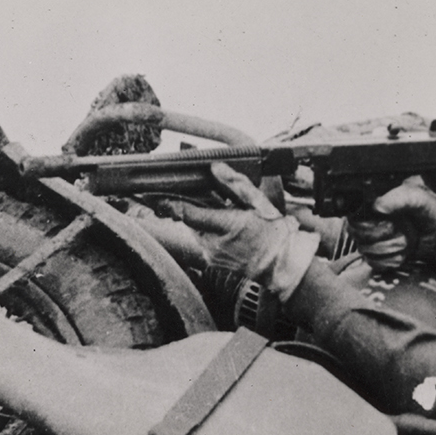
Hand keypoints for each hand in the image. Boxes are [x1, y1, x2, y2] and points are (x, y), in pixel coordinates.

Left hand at [159, 163, 319, 299]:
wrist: (283, 266)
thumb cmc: (275, 234)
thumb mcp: (259, 204)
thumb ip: (235, 185)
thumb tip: (216, 168)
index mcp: (227, 225)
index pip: (188, 212)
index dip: (168, 203)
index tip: (152, 195)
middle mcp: (214, 243)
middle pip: (191, 220)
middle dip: (193, 207)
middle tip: (202, 198)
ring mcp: (212, 255)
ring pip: (197, 230)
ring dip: (203, 220)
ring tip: (226, 216)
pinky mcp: (213, 262)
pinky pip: (204, 241)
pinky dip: (209, 232)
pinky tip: (227, 229)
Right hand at [348, 178, 435, 269]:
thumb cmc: (428, 210)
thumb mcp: (417, 199)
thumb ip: (398, 199)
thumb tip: (378, 206)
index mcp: (372, 205)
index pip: (354, 220)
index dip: (370, 227)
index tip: (391, 226)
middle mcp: (369, 221)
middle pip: (359, 238)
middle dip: (384, 238)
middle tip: (402, 233)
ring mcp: (373, 239)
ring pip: (366, 251)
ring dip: (390, 249)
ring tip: (405, 241)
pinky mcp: (379, 254)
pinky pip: (373, 263)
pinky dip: (390, 261)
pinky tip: (401, 254)